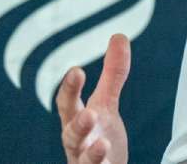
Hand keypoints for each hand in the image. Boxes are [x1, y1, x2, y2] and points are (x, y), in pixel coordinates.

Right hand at [57, 34, 130, 163]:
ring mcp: (86, 162)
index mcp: (76, 121)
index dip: (70, 89)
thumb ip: (112, 74)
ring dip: (91, 154)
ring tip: (101, 144)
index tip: (77, 70)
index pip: (68, 104)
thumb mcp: (106, 104)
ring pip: (83, 161)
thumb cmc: (99, 136)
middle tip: (89, 114)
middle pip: (71, 134)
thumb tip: (119, 37)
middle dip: (78, 125)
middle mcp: (78, 143)